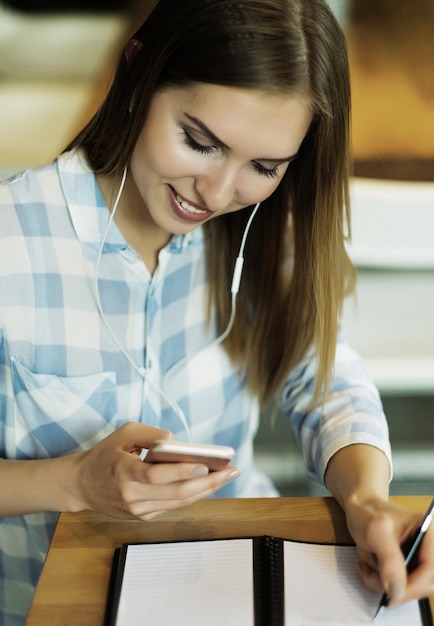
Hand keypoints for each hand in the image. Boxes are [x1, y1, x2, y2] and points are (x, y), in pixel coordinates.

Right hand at [72, 422, 239, 520]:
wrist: (81, 485)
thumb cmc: (105, 455)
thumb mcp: (123, 433)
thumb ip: (149, 433)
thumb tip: (175, 441)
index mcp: (124, 472)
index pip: (156, 476)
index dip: (182, 472)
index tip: (204, 463)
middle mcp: (132, 496)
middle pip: (176, 493)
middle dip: (208, 482)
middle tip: (231, 470)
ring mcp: (138, 510)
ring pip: (179, 503)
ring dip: (207, 490)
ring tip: (227, 476)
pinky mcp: (143, 516)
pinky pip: (174, 506)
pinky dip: (193, 495)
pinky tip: (209, 484)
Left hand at [345, 496, 433, 605]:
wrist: (359, 509)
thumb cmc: (368, 512)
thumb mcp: (376, 531)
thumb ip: (389, 559)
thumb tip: (397, 590)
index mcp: (428, 533)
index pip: (431, 569)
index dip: (414, 586)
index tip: (393, 593)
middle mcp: (427, 548)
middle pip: (425, 584)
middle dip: (396, 585)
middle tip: (374, 575)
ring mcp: (417, 559)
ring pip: (409, 589)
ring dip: (384, 583)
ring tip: (368, 566)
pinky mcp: (407, 568)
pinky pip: (397, 588)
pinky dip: (381, 583)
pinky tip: (370, 567)